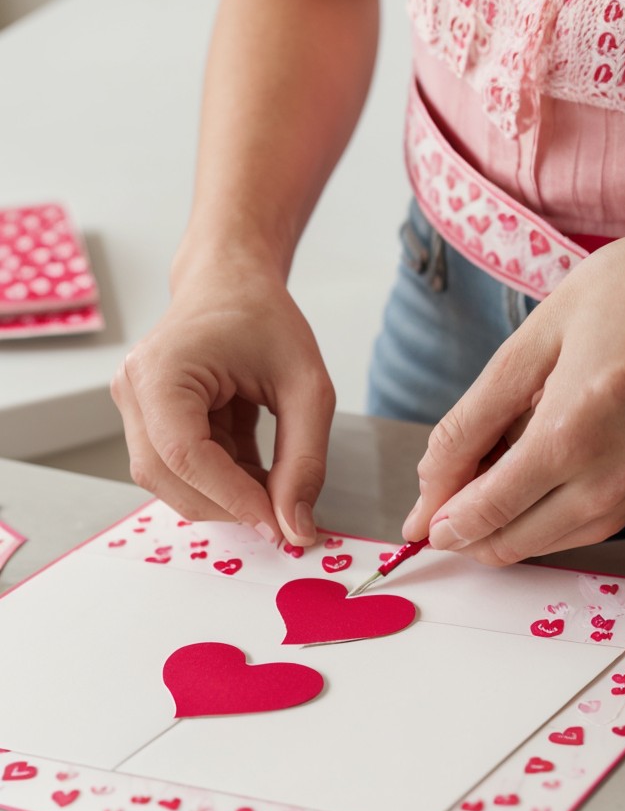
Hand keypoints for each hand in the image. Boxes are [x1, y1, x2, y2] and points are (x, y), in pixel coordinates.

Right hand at [111, 265, 334, 544]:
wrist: (232, 283)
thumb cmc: (265, 319)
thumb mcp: (306, 386)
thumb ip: (304, 459)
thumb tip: (295, 528)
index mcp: (162, 369)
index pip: (185, 454)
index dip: (233, 498)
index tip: (280, 526)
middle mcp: (133, 389)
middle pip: (168, 477)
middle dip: (228, 504)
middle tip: (284, 514)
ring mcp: (134, 406)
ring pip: (171, 481)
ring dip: (225, 494)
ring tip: (275, 480)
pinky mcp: (147, 419)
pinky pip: (180, 469)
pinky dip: (222, 479)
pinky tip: (257, 466)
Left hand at [402, 204, 624, 563]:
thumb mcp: (543, 330)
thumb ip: (484, 406)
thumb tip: (438, 471)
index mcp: (573, 428)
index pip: (487, 504)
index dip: (441, 518)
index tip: (416, 521)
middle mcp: (615, 471)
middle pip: (520, 537)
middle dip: (469, 539)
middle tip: (438, 521)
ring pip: (562, 539)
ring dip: (512, 538)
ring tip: (480, 512)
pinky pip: (602, 520)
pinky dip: (557, 522)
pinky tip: (538, 496)